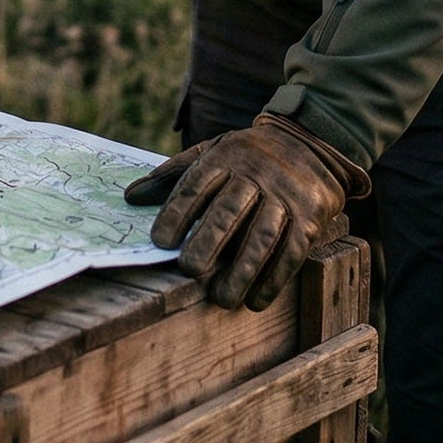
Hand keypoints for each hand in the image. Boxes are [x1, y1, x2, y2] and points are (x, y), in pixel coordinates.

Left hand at [124, 113, 364, 310]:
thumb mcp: (212, 152)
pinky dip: (274, 278)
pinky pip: (291, 250)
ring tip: (222, 298)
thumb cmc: (248, 156)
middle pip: (229, 210)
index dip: (177, 212)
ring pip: (262, 235)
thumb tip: (131, 197)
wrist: (311, 143)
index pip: (196, 185)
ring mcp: (286, 196)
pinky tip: (256, 300)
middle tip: (190, 270)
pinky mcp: (310, 217)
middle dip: (209, 241)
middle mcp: (256, 175)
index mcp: (225, 157)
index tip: (160, 241)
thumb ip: (173, 175)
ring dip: (243, 270)